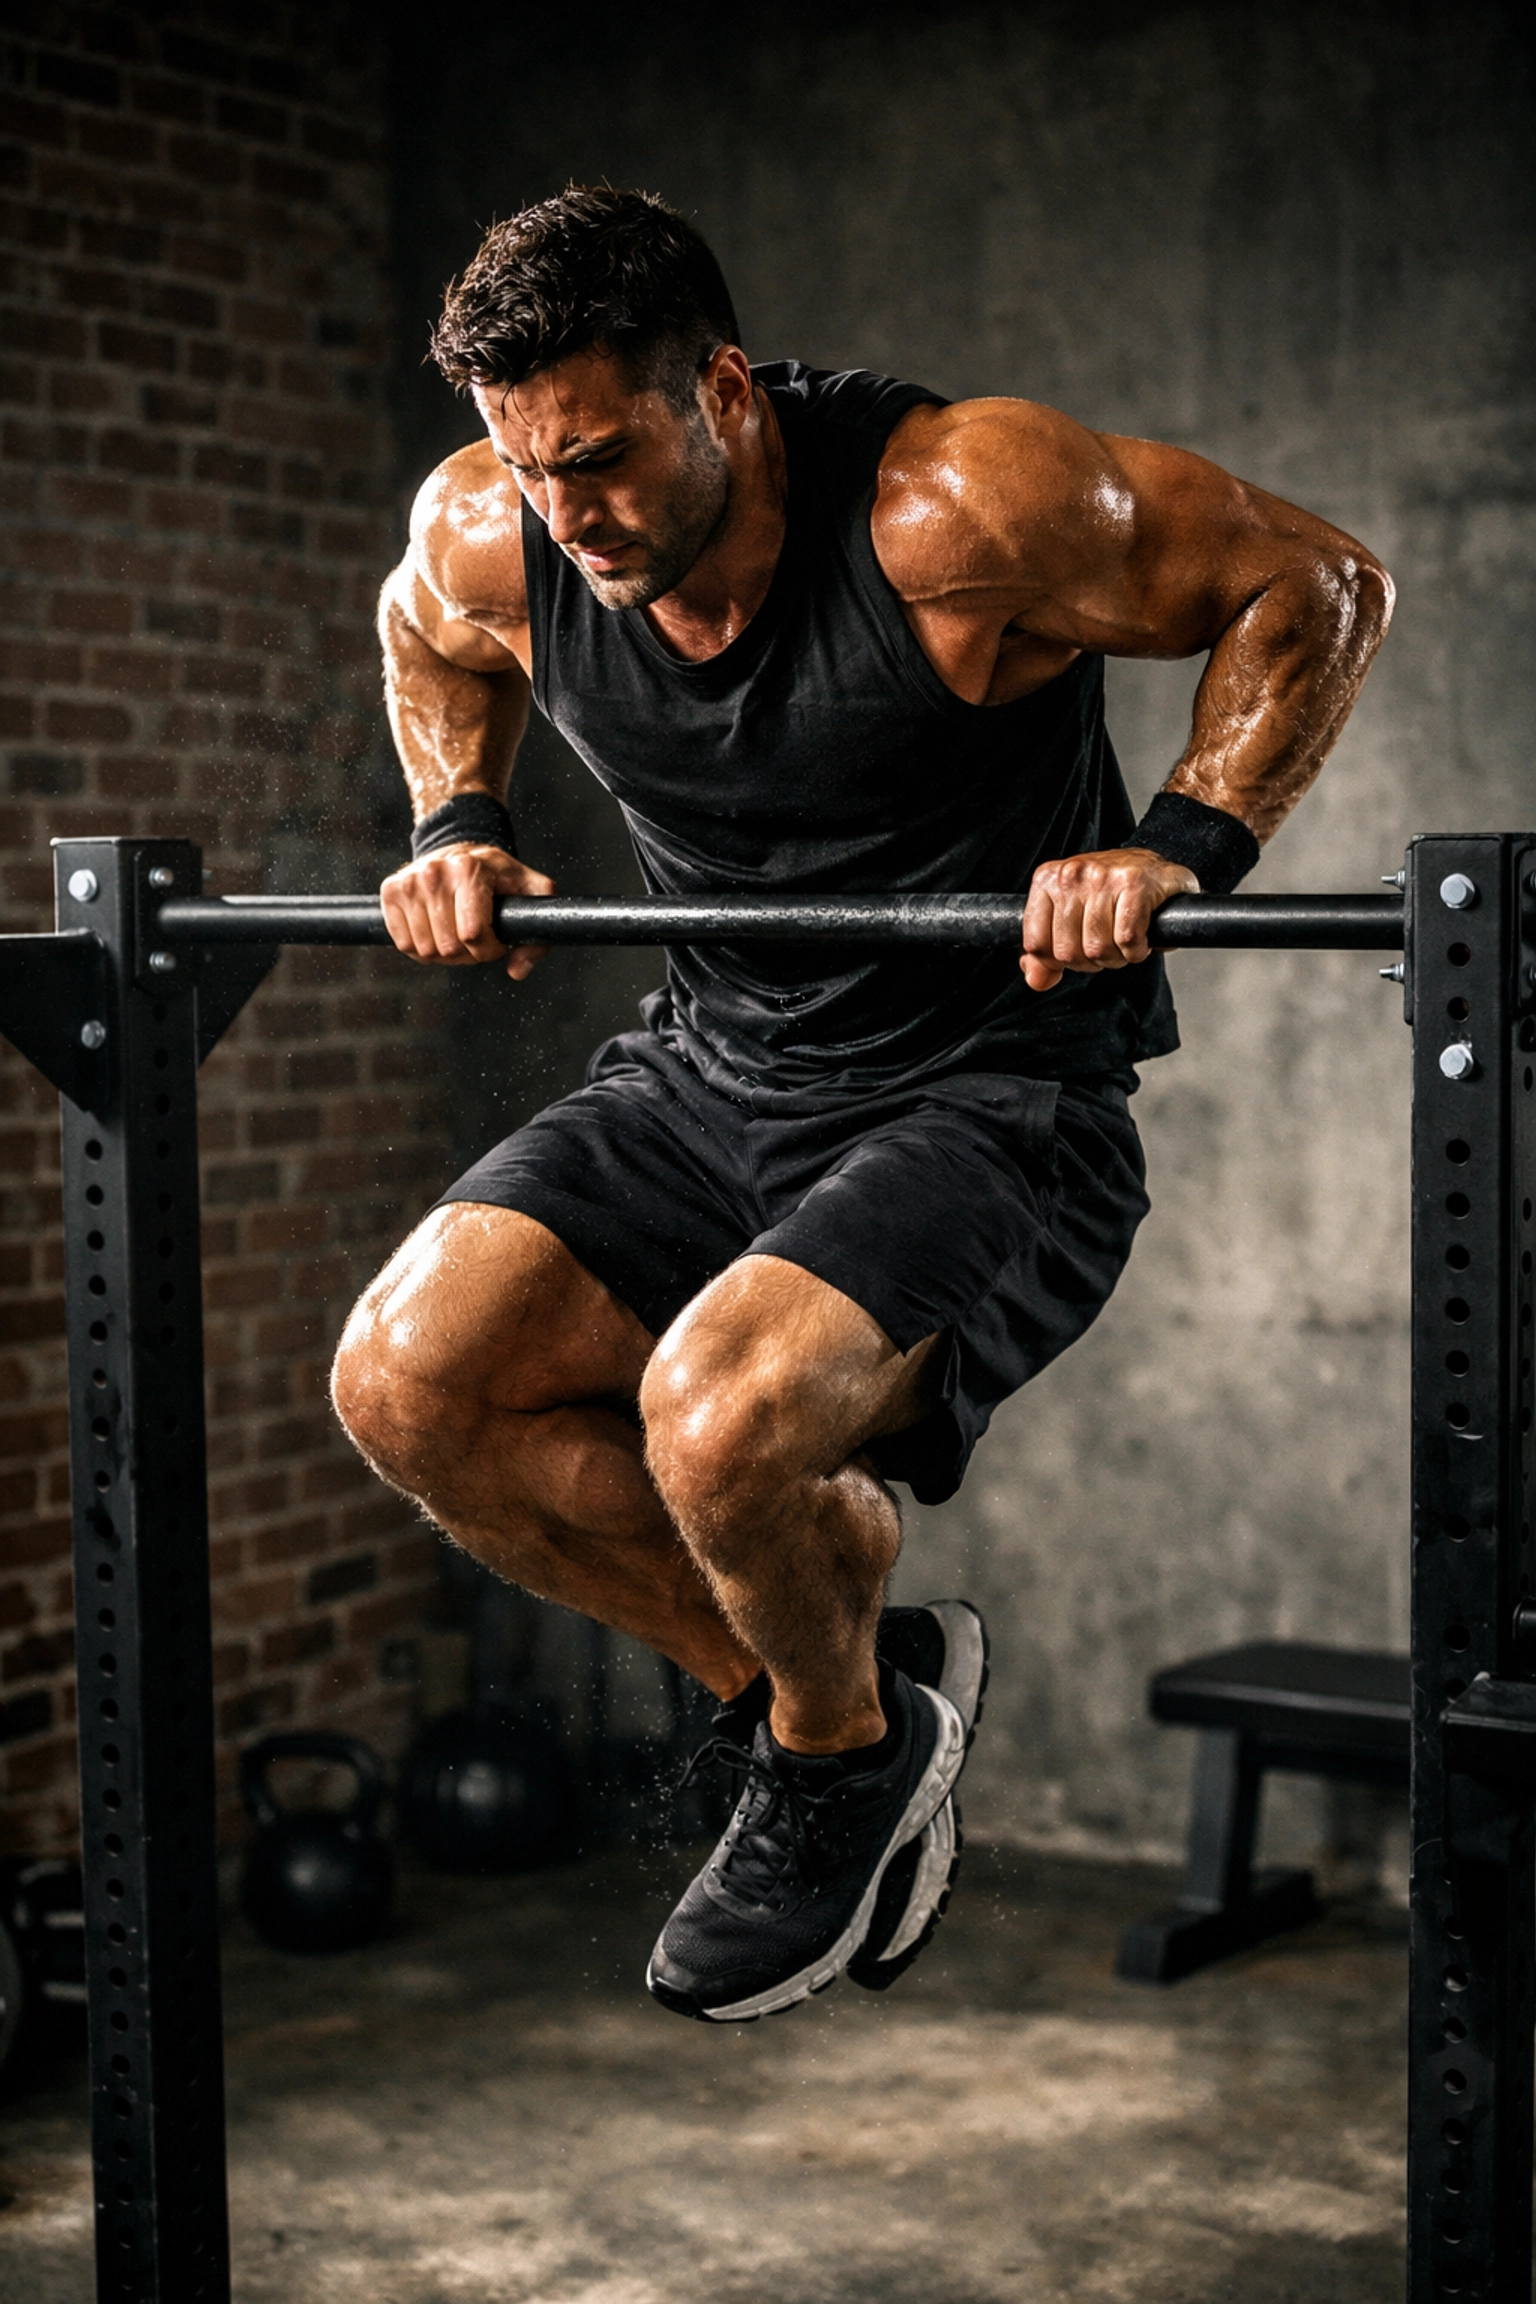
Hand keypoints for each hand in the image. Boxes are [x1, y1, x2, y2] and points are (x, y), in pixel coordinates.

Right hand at [380, 842, 554, 979]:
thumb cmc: (498, 877)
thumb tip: (517, 969)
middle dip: (468, 953)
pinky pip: (404, 944)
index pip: (473, 934)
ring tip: (456, 933)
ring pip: (425, 950)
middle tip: (475, 937)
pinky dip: (421, 948)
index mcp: (469, 869)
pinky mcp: (391, 891)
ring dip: (444, 953)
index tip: (496, 940)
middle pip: (448, 948)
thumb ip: (539, 932)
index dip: (489, 949)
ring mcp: (409, 881)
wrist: (459, 852)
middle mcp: (435, 872)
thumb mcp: (533, 893)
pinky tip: (435, 931)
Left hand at [1020, 847, 1198, 991]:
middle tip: (1107, 945)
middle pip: (1068, 952)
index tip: (1078, 950)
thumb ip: (1047, 952)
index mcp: (1048, 880)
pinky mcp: (1134, 883)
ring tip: (1124, 940)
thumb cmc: (1112, 894)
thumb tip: (1036, 980)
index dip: (1060, 961)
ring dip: (1117, 957)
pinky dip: (1137, 950)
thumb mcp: (1070, 919)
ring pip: (1098, 948)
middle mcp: (1071, 874)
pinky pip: (1127, 940)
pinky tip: (1141, 937)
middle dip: (1092, 961)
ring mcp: (1102, 877)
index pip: (1037, 944)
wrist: (1156, 872)